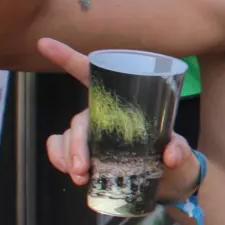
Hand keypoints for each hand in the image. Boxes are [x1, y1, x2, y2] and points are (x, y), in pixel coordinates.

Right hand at [38, 38, 200, 201]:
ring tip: (81, 175)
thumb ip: (178, 150)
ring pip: (67, 137)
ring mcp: (93, 136)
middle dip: (76, 143)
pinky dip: (59, 159)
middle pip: (79, 120)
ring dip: (67, 156)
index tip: (45, 44)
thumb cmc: (171, 154)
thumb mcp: (179, 150)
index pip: (92, 76)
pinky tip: (70, 172)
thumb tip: (171, 156)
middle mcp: (103, 117)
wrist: (170, 180)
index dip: (68, 58)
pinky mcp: (87, 156)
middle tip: (83, 167)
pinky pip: (60, 151)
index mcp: (122, 104)